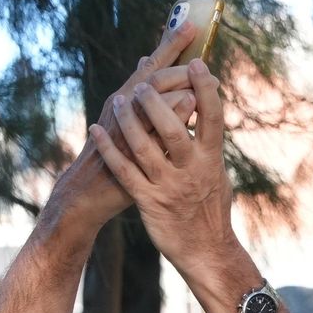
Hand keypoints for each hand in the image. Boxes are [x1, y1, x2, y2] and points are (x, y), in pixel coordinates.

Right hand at [42, 24, 199, 232]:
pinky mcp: (129, 154)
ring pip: (150, 101)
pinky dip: (170, 116)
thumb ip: (149, 103)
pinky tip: (190, 104)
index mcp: (125, 100)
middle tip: (199, 53)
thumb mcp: (130, 127)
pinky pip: (152, 129)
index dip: (169, 46)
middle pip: (152, 78)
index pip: (151, 68)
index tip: (190, 27)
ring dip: (175, 84)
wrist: (87, 192)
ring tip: (198, 73)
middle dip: (176, 63)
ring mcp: (124, 132)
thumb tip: (166, 75)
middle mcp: (122, 110)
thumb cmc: (116, 158)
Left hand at [89, 59, 233, 277]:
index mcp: (211, 160)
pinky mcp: (149, 201)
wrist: (206, 250)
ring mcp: (169, 186)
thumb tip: (200, 108)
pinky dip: (109, 149)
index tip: (197, 62)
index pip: (212, 117)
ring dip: (129, 120)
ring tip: (120, 100)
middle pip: (173, 128)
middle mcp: (192, 171)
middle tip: (145, 83)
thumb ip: (206, 143)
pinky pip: (125, 171)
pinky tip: (96, 130)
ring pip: (145, 146)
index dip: (205, 88)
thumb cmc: (210, 208)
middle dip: (157, 101)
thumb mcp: (216, 173)